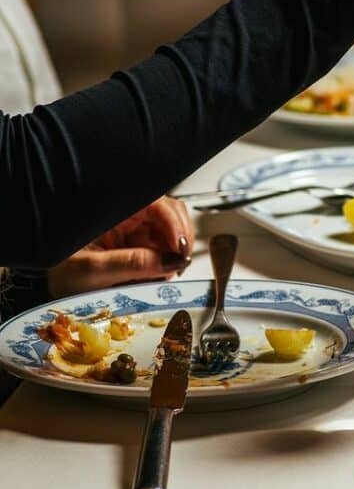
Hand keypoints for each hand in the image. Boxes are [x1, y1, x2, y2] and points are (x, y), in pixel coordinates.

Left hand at [47, 197, 194, 298]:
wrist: (38, 284)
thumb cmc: (53, 269)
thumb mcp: (92, 270)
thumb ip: (132, 265)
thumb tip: (171, 261)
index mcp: (114, 208)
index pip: (159, 205)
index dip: (176, 225)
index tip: (181, 250)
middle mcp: (126, 212)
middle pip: (169, 215)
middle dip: (179, 239)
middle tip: (177, 263)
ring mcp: (131, 226)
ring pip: (167, 231)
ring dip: (171, 252)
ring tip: (162, 274)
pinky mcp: (133, 241)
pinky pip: (158, 245)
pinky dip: (162, 261)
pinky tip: (154, 274)